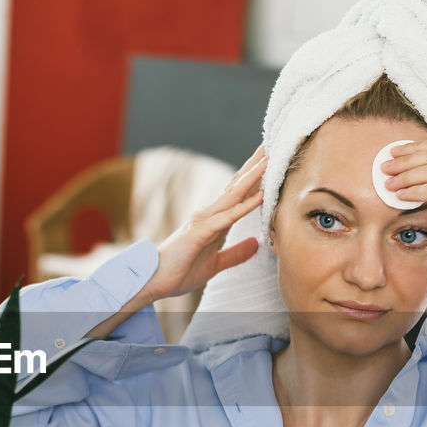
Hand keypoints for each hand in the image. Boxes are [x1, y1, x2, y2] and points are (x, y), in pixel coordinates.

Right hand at [137, 144, 266, 303]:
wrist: (153, 281)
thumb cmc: (179, 272)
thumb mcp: (215, 264)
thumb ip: (235, 253)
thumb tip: (255, 244)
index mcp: (213, 220)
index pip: (237, 194)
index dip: (254, 178)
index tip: (270, 161)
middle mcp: (208, 214)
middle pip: (236, 185)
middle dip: (255, 166)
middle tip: (273, 144)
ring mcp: (204, 220)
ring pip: (234, 194)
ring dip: (253, 176)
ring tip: (270, 159)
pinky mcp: (200, 232)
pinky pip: (228, 217)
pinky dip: (245, 205)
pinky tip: (261, 195)